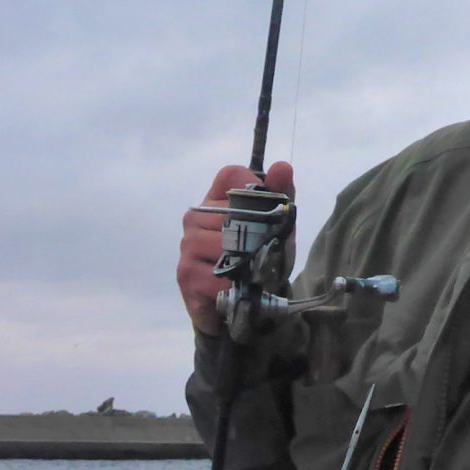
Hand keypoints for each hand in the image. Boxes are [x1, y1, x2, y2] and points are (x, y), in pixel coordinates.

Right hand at [178, 161, 294, 333]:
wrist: (239, 302)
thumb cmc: (256, 257)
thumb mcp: (275, 227)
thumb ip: (280, 196)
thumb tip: (283, 167)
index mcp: (215, 198)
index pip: (232, 175)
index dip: (256, 190)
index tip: (269, 211)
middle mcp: (195, 216)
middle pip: (233, 215)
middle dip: (256, 237)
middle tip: (263, 254)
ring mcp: (187, 245)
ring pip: (224, 247)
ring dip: (244, 265)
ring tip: (250, 274)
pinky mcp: (185, 274)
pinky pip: (216, 278)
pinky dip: (233, 287)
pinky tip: (236, 289)